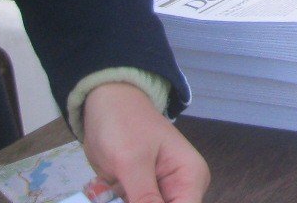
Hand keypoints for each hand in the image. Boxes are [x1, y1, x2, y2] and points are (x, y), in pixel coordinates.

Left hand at [81, 82, 208, 202]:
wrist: (106, 103)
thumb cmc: (125, 124)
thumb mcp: (132, 162)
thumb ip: (145, 198)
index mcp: (190, 177)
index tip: (133, 200)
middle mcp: (179, 189)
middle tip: (119, 192)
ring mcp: (157, 193)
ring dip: (120, 202)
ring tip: (112, 185)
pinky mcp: (138, 195)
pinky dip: (113, 201)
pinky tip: (105, 190)